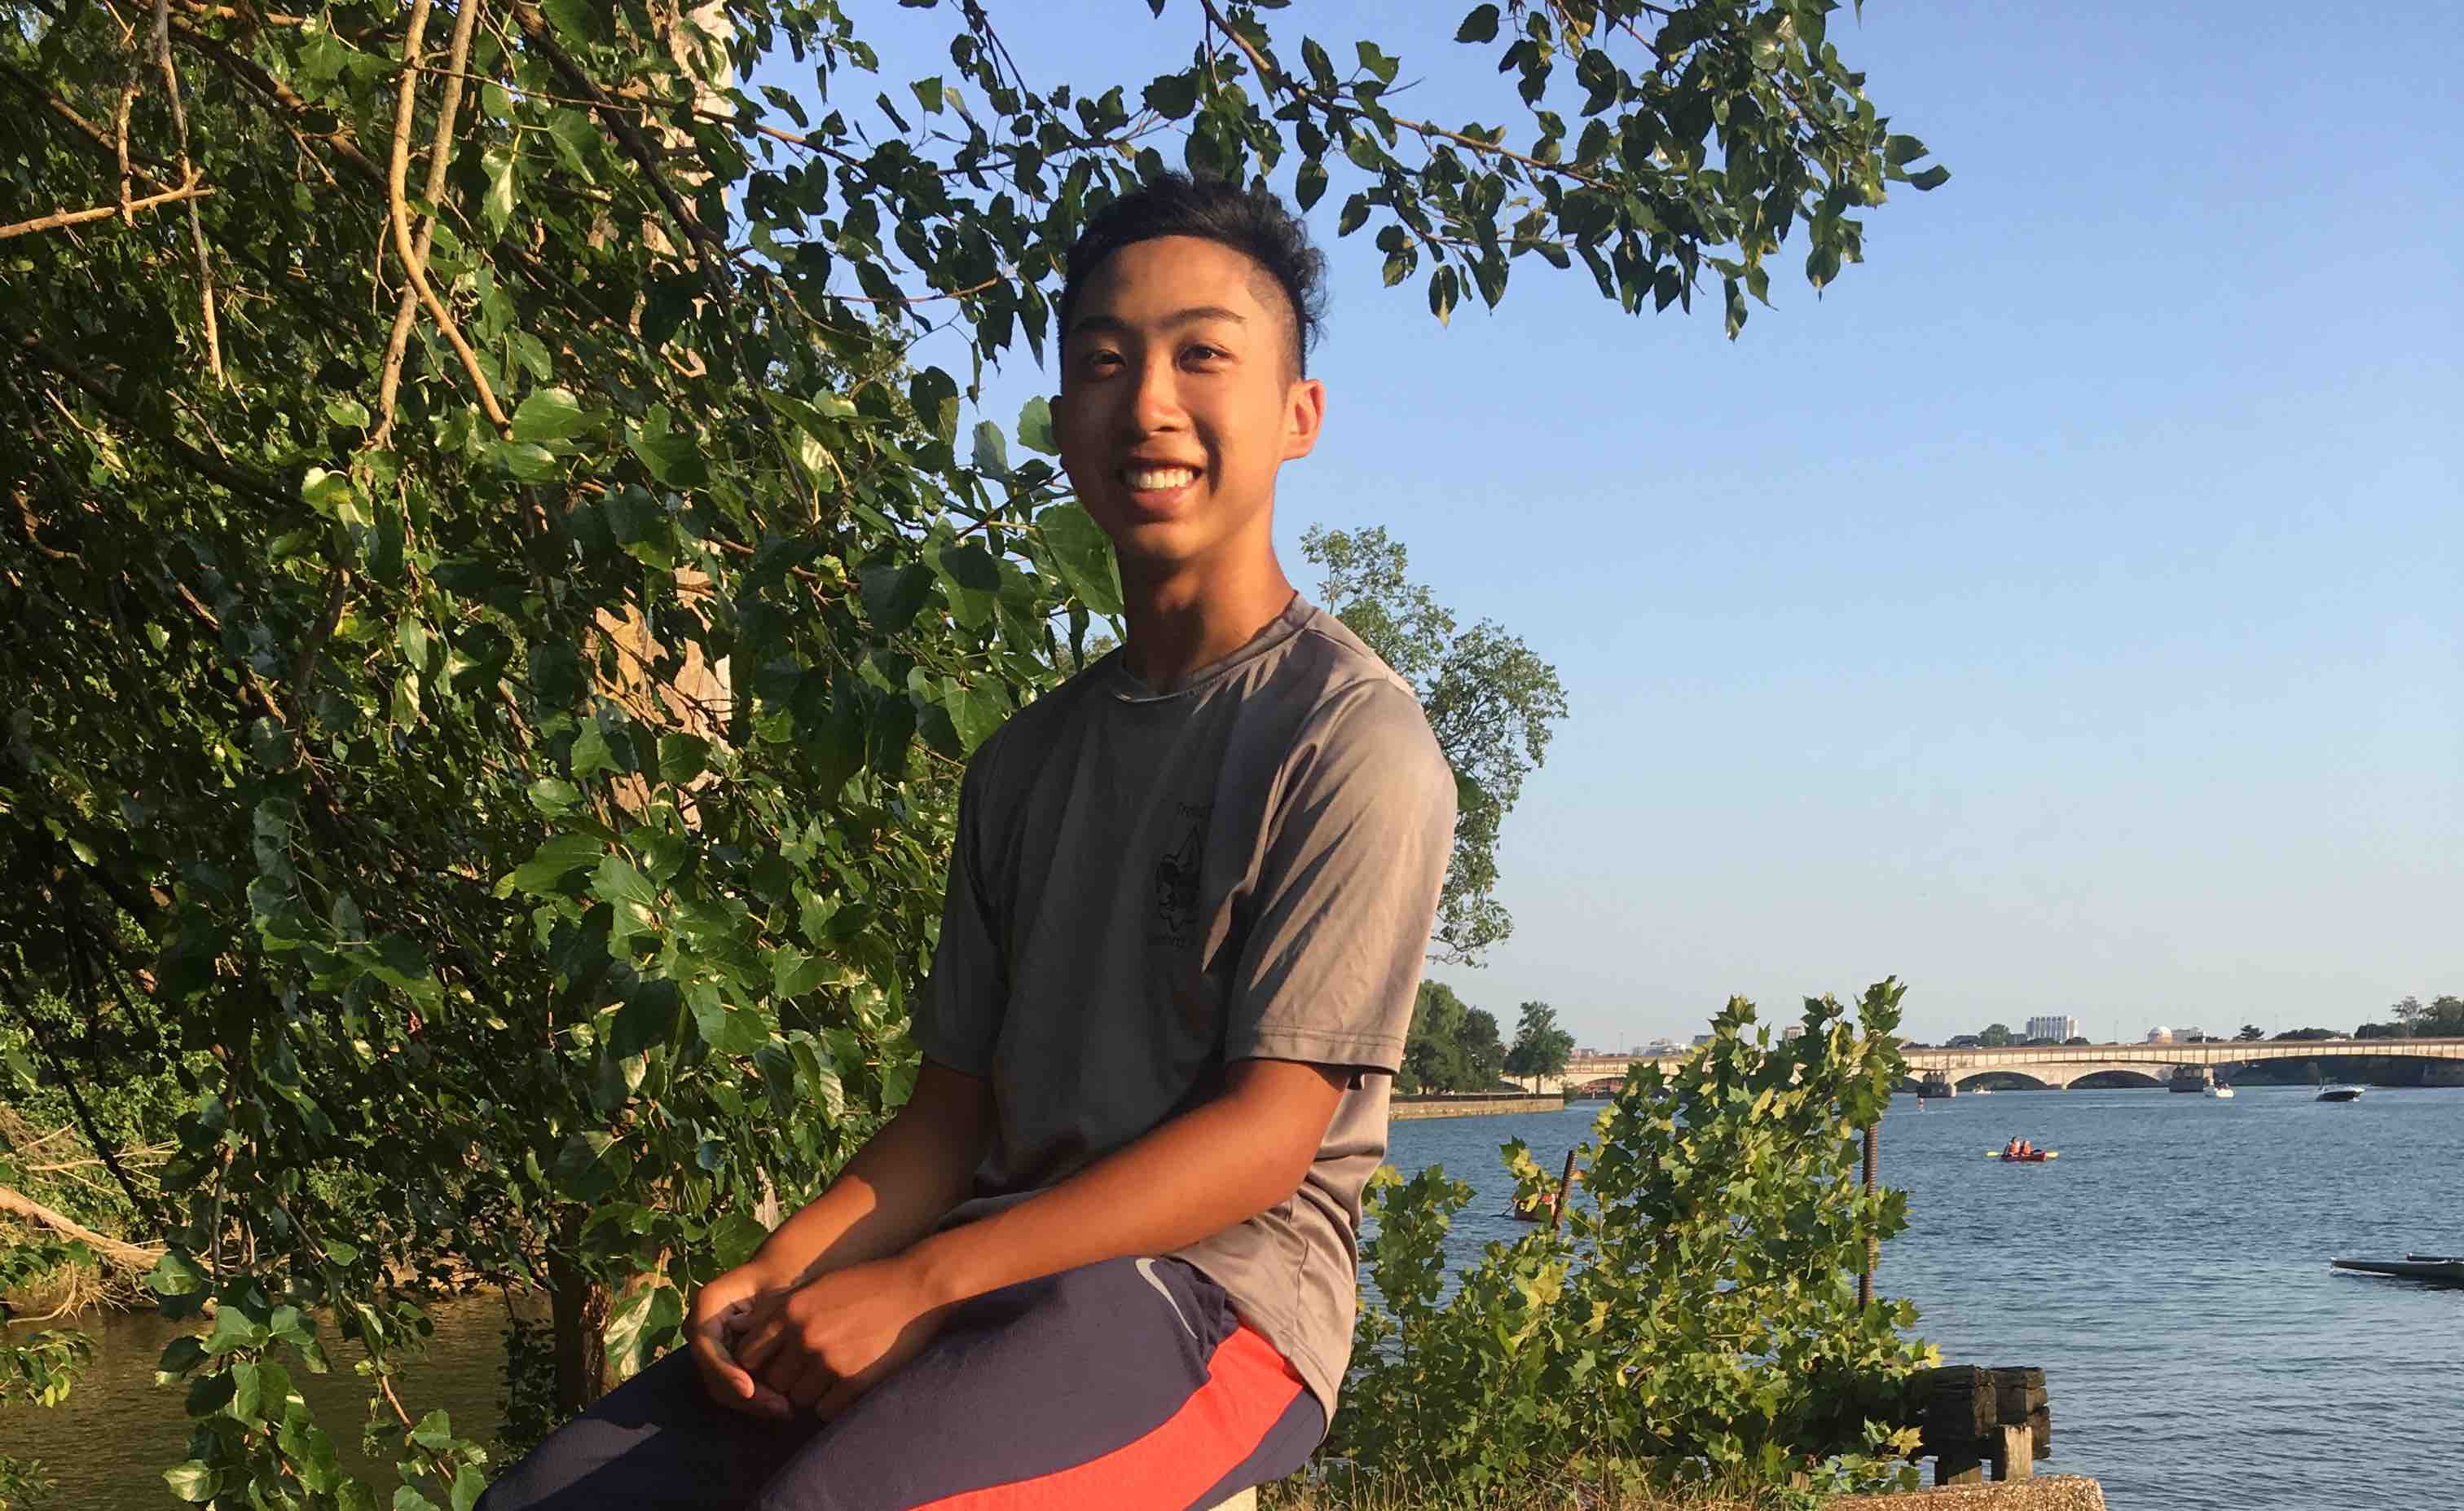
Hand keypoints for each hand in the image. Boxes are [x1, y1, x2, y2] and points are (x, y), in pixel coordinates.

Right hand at [686, 1259, 796, 1419]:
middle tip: (779, 1408)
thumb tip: (750, 1359)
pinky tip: (781, 1405)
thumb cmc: (782, 1279)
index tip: (749, 1390)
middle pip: (713, 1374)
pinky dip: (755, 1399)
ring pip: (722, 1387)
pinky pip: (732, 1387)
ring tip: (784, 1410)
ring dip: (752, 1404)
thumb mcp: (775, 1293)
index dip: (726, 1372)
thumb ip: (763, 1321)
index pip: (706, 1348)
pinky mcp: (723, 1361)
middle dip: (745, 1396)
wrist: (781, 1274)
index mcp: (706, 1306)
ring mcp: (709, 1348)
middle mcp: (699, 1329)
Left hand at [729, 1255, 952, 1418]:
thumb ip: (783, 1309)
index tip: (777, 1362)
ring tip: (832, 1377)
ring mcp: (829, 1360)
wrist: (916, 1287)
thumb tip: (745, 1330)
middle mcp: (804, 1335)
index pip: (749, 1354)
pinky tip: (849, 1385)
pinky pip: (826, 1410)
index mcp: (791, 1310)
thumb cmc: (867, 1283)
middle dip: (787, 1381)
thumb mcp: (818, 1285)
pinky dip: (835, 1403)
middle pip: (774, 1381)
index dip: (760, 1363)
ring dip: (812, 1393)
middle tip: (807, 1373)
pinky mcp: (854, 1380)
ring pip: (799, 1399)